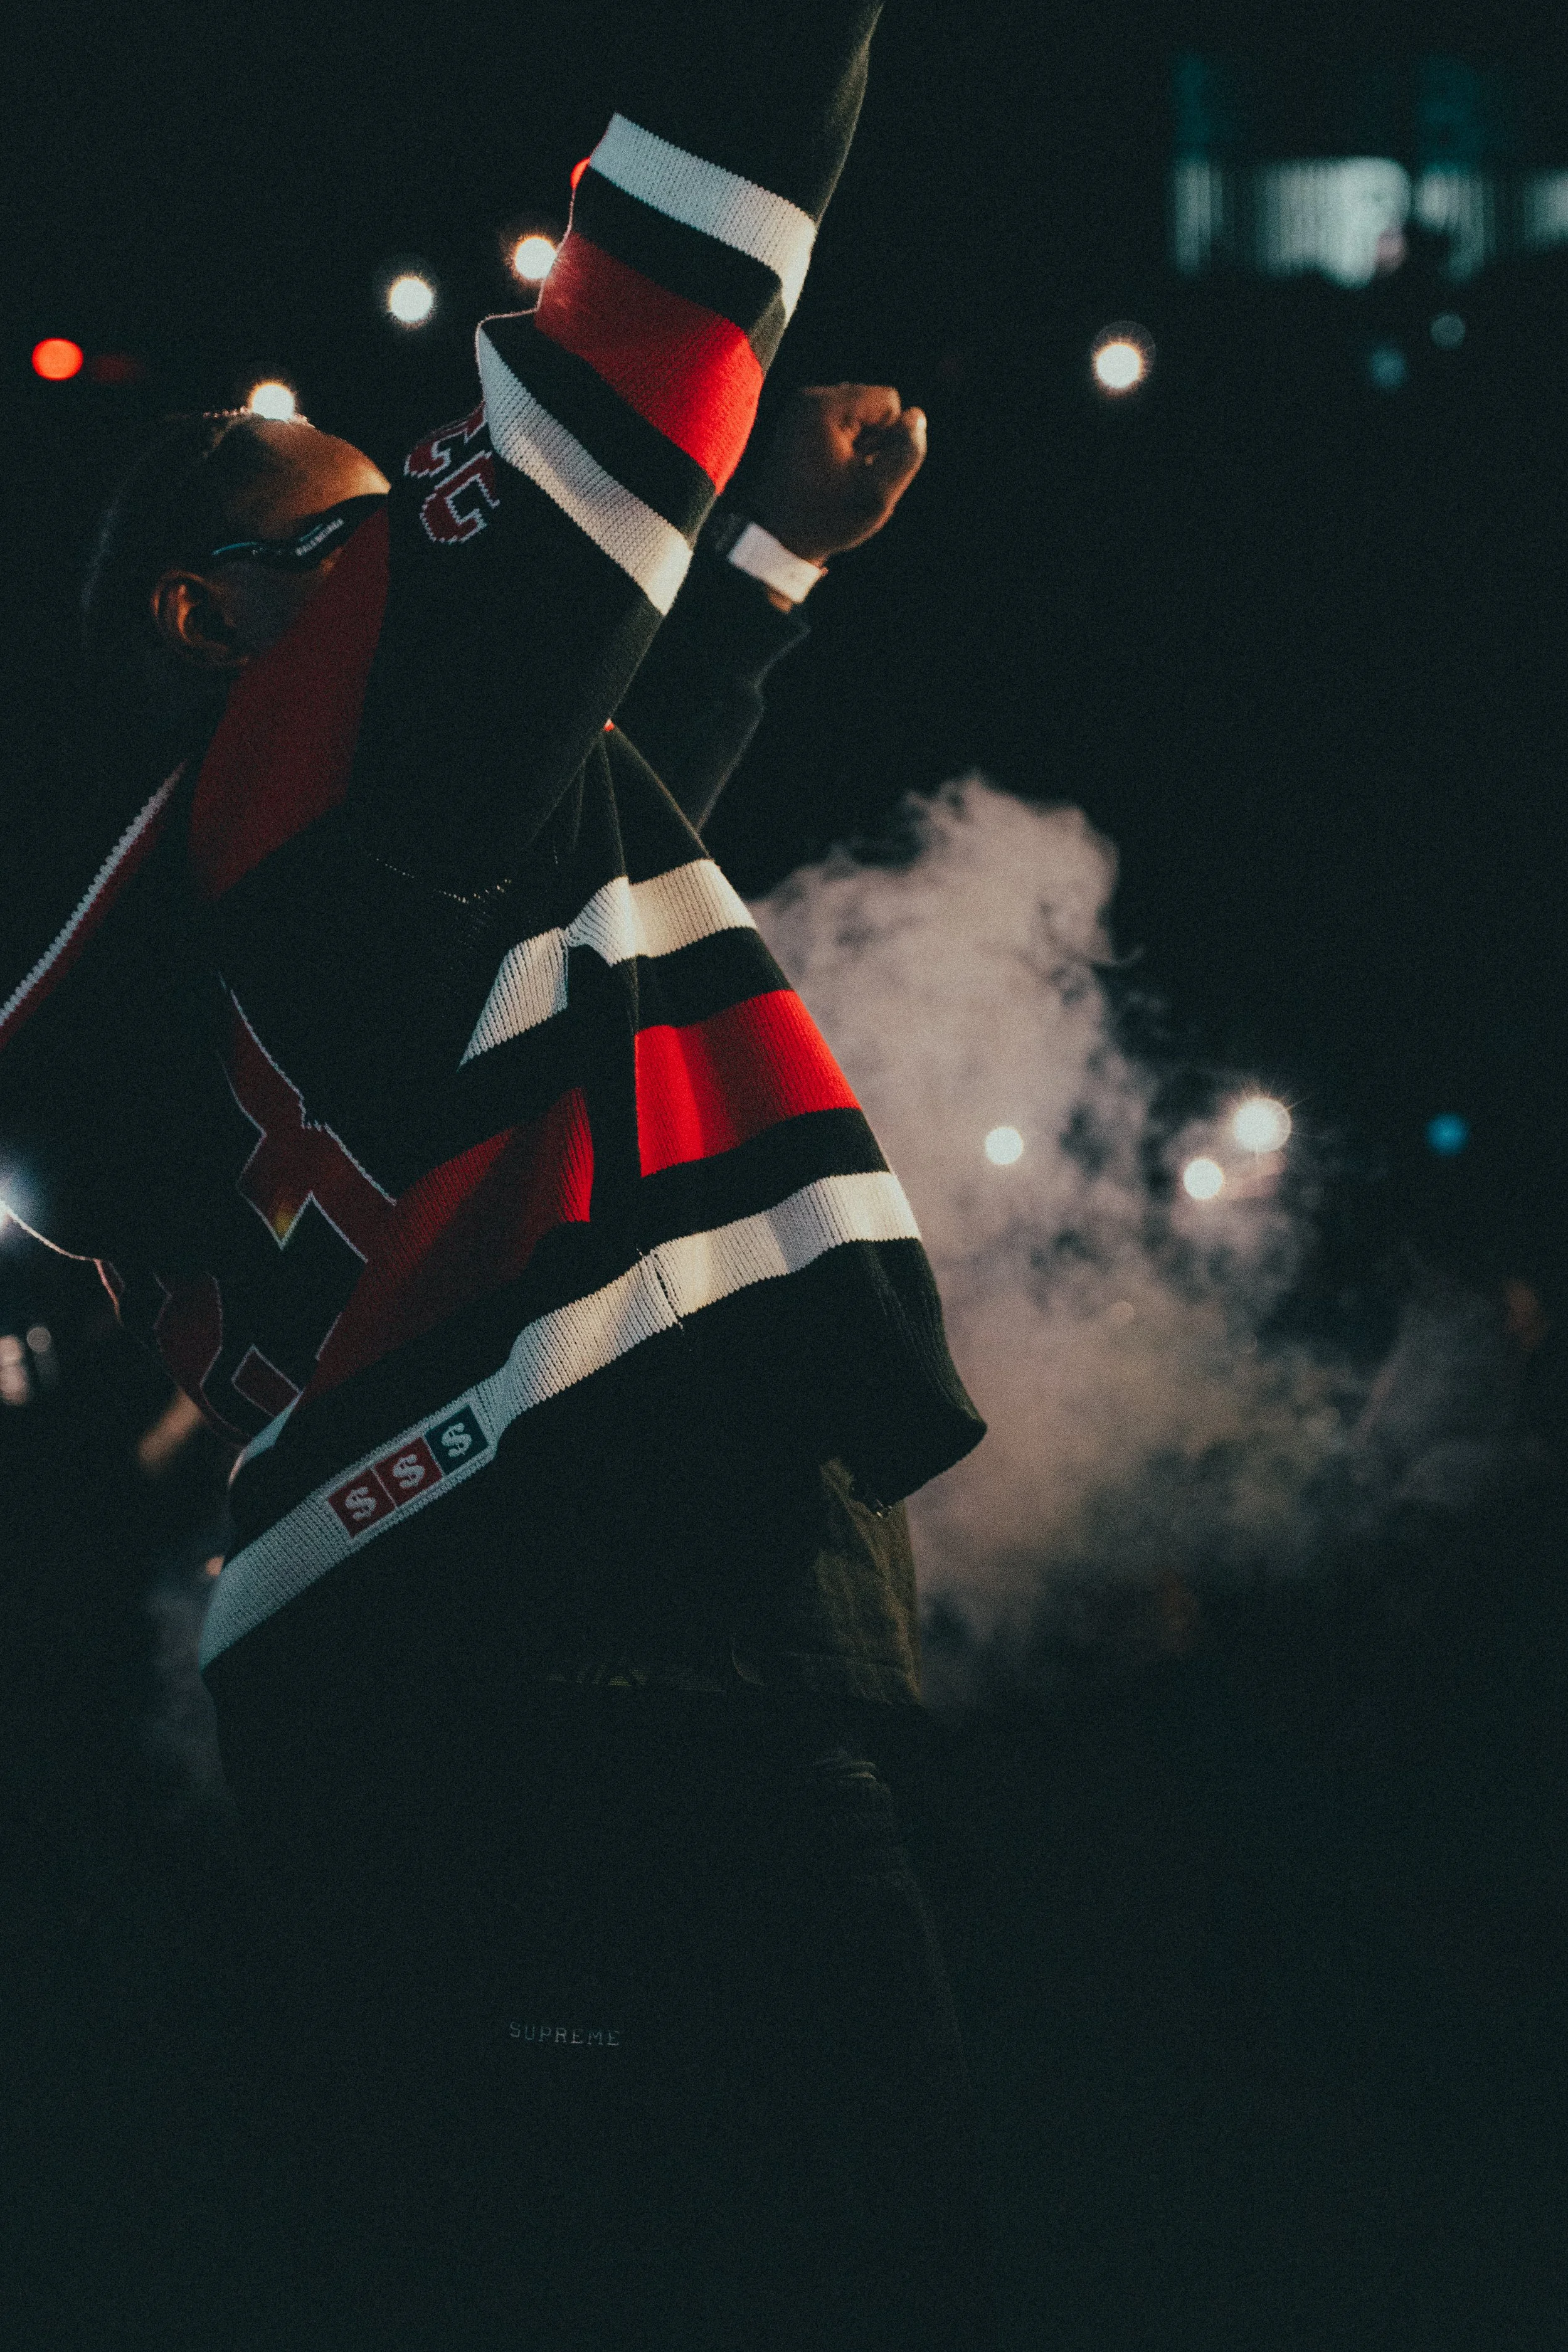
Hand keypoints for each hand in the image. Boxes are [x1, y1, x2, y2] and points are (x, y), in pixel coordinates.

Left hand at [747, 383, 927, 571]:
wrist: (778, 537)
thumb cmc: (826, 519)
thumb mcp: (876, 494)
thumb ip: (906, 453)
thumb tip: (915, 416)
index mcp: (824, 406)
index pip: (889, 401)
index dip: (889, 439)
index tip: (863, 468)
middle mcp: (809, 398)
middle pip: (874, 405)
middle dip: (874, 441)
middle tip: (847, 477)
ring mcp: (802, 408)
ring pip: (861, 416)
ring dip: (861, 446)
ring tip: (838, 476)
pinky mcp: (800, 421)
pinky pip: (844, 424)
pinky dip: (845, 448)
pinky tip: (829, 473)